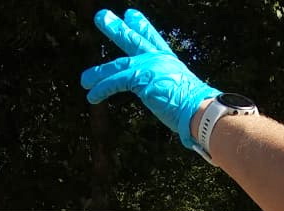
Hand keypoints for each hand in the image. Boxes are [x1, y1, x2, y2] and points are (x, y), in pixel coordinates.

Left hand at [81, 9, 218, 150]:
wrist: (199, 110)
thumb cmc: (198, 110)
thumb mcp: (183, 97)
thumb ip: (173, 98)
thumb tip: (182, 122)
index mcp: (169, 62)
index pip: (152, 38)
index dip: (141, 26)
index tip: (130, 14)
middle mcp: (159, 59)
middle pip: (133, 39)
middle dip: (116, 28)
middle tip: (102, 16)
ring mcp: (149, 66)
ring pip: (117, 64)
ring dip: (98, 71)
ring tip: (83, 79)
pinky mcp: (140, 78)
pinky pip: (115, 81)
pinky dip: (101, 89)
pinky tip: (91, 96)